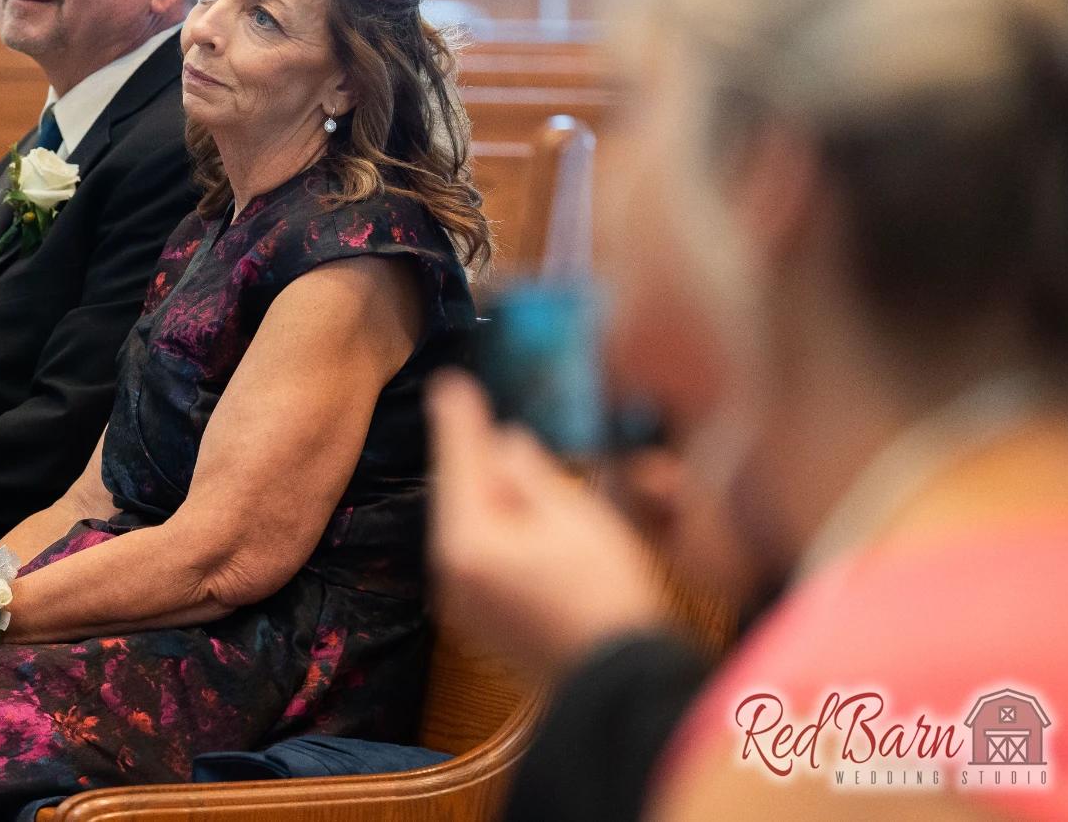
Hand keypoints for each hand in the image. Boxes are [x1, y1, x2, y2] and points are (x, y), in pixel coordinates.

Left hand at [426, 371, 665, 677]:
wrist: (618, 684)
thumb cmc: (606, 594)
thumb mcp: (575, 517)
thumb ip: (531, 474)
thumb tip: (505, 443)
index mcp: (468, 543)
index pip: (459, 464)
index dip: (459, 419)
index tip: (449, 382)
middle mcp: (450, 573)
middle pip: (457, 496)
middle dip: (470, 455)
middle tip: (473, 409)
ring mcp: (462, 602)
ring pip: (466, 526)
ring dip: (484, 491)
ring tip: (504, 457)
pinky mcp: (481, 620)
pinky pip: (477, 556)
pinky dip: (492, 528)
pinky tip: (517, 513)